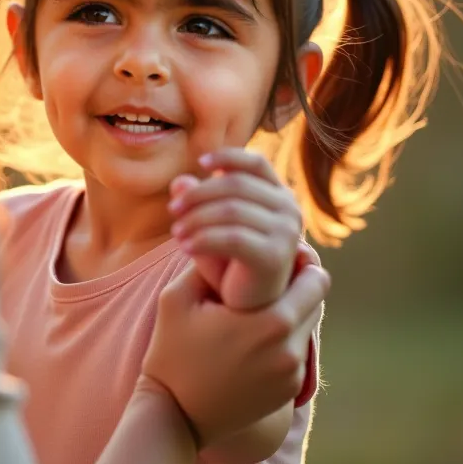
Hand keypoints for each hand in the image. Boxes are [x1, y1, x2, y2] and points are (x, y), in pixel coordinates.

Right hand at [141, 258, 328, 448]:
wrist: (174, 416)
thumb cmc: (172, 352)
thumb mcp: (178, 298)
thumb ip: (209, 262)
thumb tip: (231, 238)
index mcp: (272, 322)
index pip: (315, 278)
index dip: (300, 264)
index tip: (280, 258)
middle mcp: (291, 349)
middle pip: (317, 301)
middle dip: (298, 287)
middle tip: (271, 279)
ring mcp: (292, 374)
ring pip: (308, 326)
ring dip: (292, 314)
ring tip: (260, 308)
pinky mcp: (288, 392)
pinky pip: (297, 353)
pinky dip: (283, 342)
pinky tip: (254, 340)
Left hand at [169, 148, 302, 310]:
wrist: (246, 306)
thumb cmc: (228, 261)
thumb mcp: (209, 225)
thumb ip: (197, 201)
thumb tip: (179, 181)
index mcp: (279, 196)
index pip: (256, 163)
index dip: (228, 157)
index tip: (199, 163)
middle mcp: (289, 210)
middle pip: (236, 185)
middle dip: (198, 195)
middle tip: (173, 211)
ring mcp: (287, 233)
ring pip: (230, 210)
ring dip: (196, 219)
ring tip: (176, 232)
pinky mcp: (275, 256)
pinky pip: (232, 238)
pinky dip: (203, 239)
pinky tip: (185, 247)